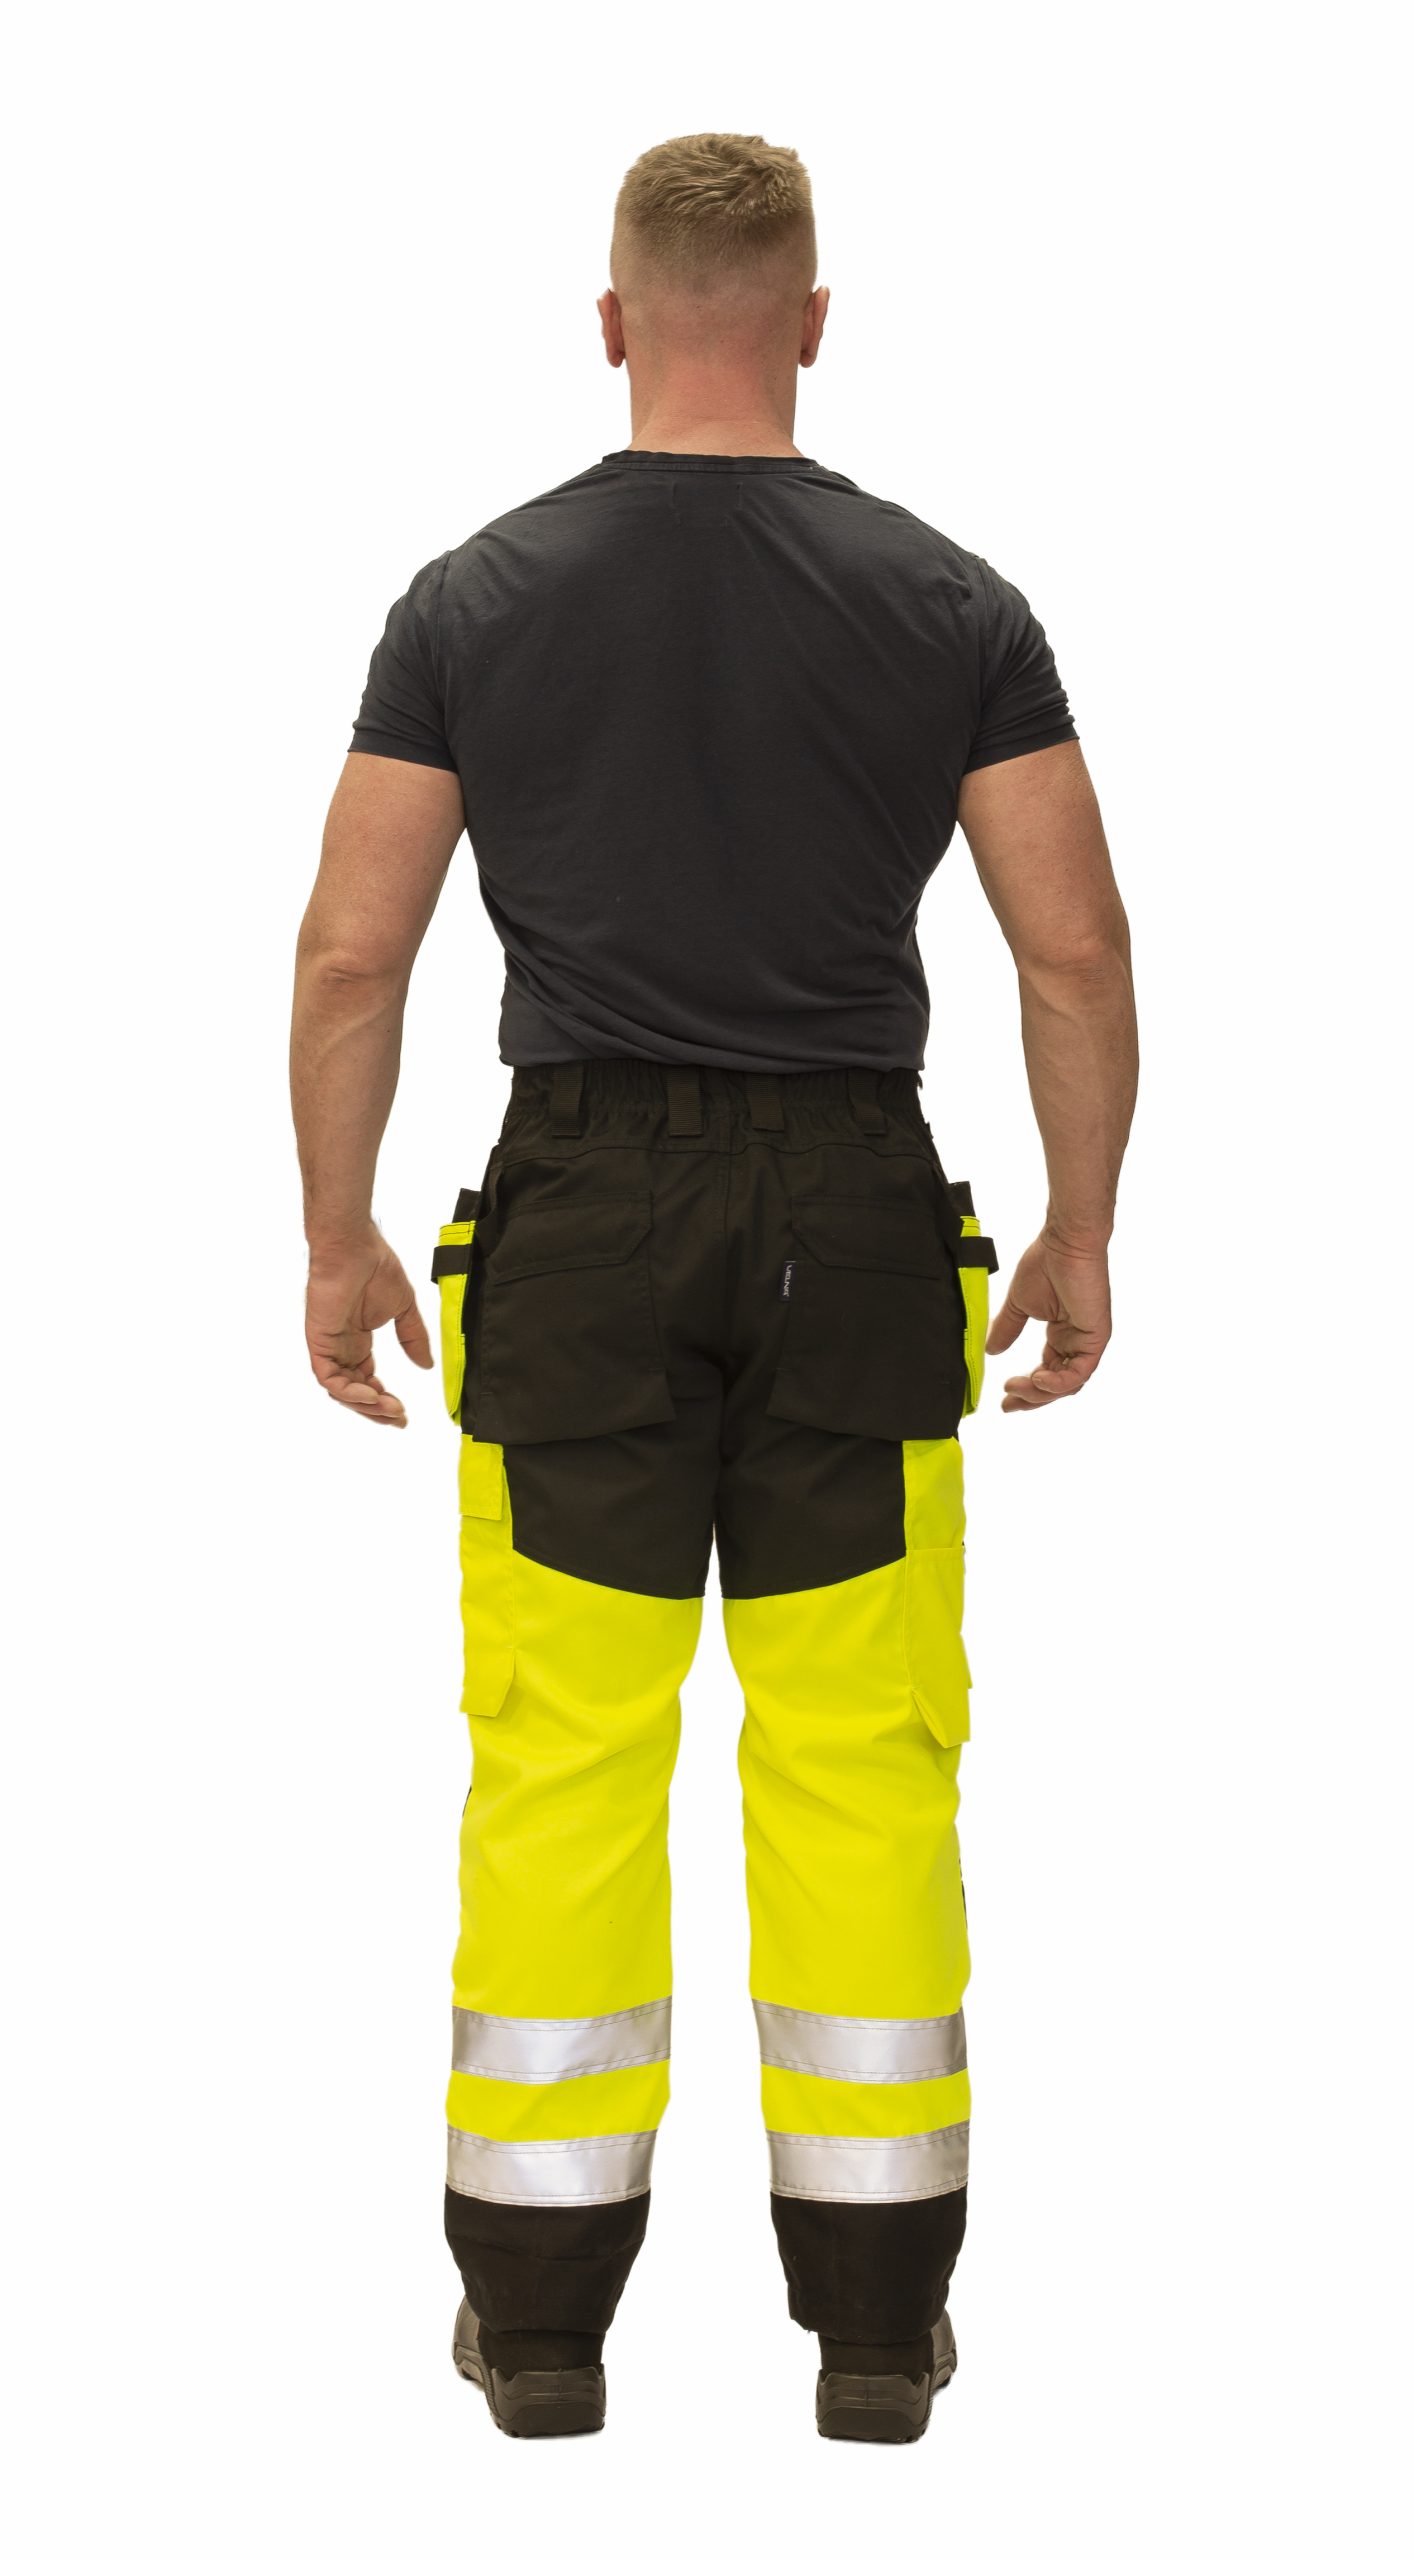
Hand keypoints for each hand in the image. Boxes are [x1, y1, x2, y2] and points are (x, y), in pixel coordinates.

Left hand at [304, 1225, 433, 1425]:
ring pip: (341, 1390)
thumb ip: (413, 1338)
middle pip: (354, 1391)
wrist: (355, 1247)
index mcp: (357, 1340)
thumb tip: (426, 1365)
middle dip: (376, 1410)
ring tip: (390, 1410)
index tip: (403, 1413)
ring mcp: (328, 1346)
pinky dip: (349, 1391)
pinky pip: (329, 1378)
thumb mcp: (403, 1310)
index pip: (367, 1380)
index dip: (383, 1400)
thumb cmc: (375, 1267)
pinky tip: (372, 1395)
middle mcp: (342, 1347)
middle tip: (399, 1419)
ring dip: (366, 1405)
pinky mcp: (319, 1342)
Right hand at [986, 1230, 1111, 1413]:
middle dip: (1031, 1399)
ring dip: (1040, 1392)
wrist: (1064, 1244)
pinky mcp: (1096, 1339)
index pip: (1047, 1373)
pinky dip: (1057, 1382)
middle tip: (1008, 1405)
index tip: (1004, 1398)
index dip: (1026, 1389)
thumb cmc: (1046, 1264)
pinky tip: (1036, 1378)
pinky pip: (1079, 1373)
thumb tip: (990, 1350)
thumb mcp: (1019, 1305)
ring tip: (1015, 1388)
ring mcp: (1088, 1342)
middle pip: (1057, 1386)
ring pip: (1067, 1385)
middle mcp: (1076, 1342)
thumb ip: (1007, 1329)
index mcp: (1062, 1335)